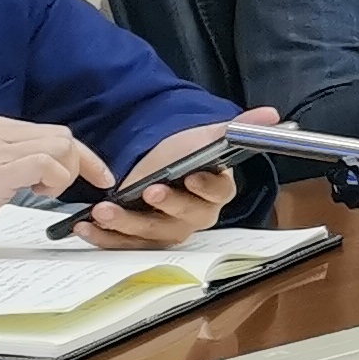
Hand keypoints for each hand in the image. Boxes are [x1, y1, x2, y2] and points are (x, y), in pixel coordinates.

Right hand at [0, 112, 109, 251]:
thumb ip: (13, 158)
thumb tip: (55, 162)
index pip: (48, 130)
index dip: (79, 154)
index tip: (98, 173)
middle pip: (61, 135)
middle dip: (81, 162)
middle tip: (79, 186)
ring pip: (60, 147)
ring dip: (66, 174)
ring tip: (44, 191)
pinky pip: (47, 164)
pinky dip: (57, 180)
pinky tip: (39, 193)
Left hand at [76, 108, 271, 248]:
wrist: (153, 161)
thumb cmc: (183, 151)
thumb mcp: (209, 135)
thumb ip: (240, 128)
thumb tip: (273, 115)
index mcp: (217, 192)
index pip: (218, 193)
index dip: (205, 187)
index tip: (190, 176)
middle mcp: (196, 216)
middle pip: (183, 219)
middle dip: (162, 207)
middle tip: (146, 192)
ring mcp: (168, 230)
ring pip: (152, 235)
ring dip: (127, 225)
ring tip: (104, 211)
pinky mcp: (140, 239)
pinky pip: (125, 244)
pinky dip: (104, 237)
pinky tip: (85, 226)